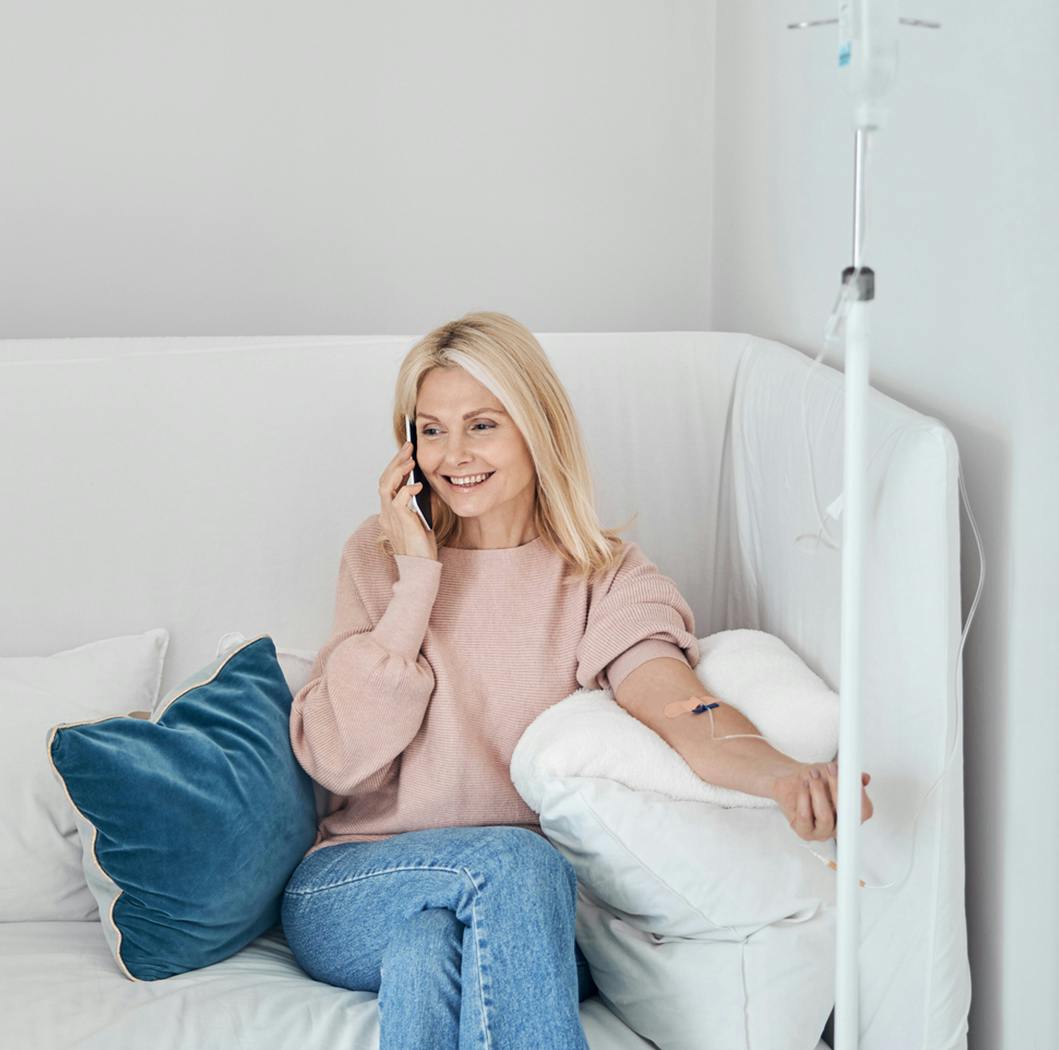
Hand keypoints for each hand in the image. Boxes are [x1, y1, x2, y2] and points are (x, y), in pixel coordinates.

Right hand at [378, 441, 437, 560]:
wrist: (421, 568)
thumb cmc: (422, 548)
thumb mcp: (422, 519)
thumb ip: (420, 503)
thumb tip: (426, 483)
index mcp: (389, 513)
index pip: (387, 484)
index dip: (395, 467)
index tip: (406, 453)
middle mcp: (386, 514)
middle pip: (383, 480)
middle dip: (395, 461)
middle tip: (408, 447)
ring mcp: (390, 518)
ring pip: (385, 486)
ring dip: (397, 470)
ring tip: (409, 459)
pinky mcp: (400, 522)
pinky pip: (398, 499)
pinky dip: (407, 489)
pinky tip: (418, 485)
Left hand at [771, 762, 873, 841]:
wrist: (791, 779)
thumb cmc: (815, 779)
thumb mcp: (835, 772)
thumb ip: (850, 776)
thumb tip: (864, 778)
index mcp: (852, 814)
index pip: (864, 811)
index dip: (858, 794)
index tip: (849, 777)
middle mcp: (840, 826)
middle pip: (846, 815)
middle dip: (837, 789)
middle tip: (830, 770)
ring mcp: (823, 831)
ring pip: (825, 817)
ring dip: (819, 792)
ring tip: (813, 777)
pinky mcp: (805, 831)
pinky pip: (805, 818)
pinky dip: (804, 798)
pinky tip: (804, 786)